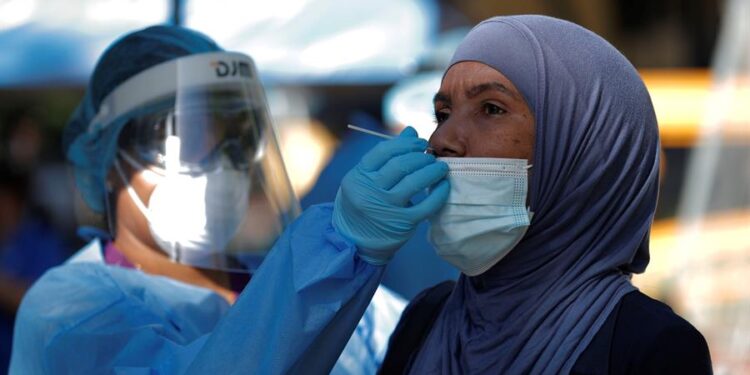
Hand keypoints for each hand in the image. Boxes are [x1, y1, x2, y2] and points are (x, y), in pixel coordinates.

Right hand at [333, 127, 449, 264]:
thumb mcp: (365, 177)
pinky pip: (426, 206)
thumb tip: (411, 131)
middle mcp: (370, 191)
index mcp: (359, 176)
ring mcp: (386, 208)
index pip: (384, 152)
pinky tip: (443, 185)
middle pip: (400, 165)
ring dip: (431, 171)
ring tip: (440, 167)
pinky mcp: (401, 223)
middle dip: (420, 157)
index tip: (419, 143)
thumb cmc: (364, 200)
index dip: (405, 144)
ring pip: (413, 183)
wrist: (353, 238)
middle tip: (431, 155)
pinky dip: (438, 193)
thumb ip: (386, 155)